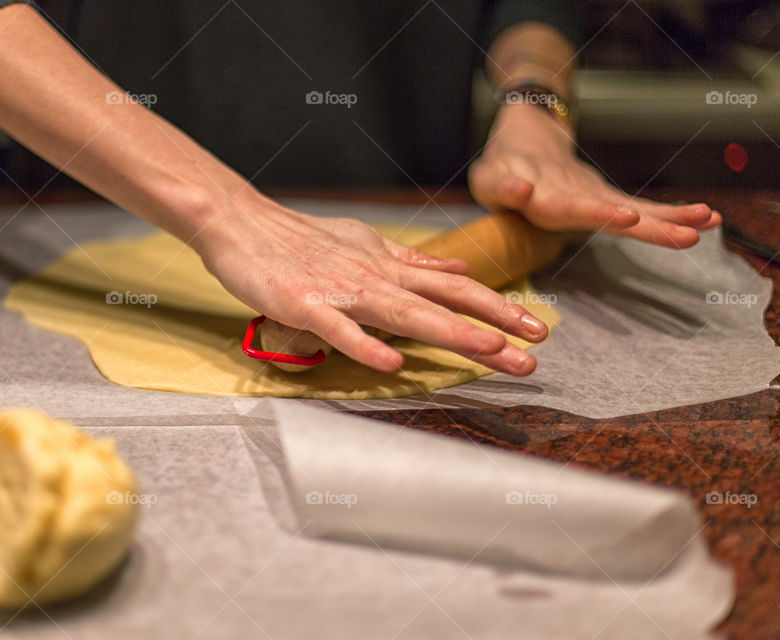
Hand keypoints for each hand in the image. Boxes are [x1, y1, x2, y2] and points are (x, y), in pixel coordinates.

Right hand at [192, 190, 548, 374]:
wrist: (243, 224)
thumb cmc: (301, 239)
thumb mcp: (366, 243)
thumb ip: (411, 261)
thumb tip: (457, 266)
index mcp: (389, 265)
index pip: (454, 286)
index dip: (497, 306)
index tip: (536, 326)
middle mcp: (374, 277)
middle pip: (441, 304)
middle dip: (491, 327)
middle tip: (534, 351)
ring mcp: (340, 291)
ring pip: (401, 313)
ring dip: (446, 331)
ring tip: (487, 350)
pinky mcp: (305, 305)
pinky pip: (339, 330)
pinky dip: (366, 345)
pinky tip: (392, 364)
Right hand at [468, 103, 720, 247]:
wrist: (516, 153)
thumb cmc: (500, 167)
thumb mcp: (489, 175)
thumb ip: (502, 185)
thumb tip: (522, 192)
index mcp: (544, 206)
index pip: (571, 211)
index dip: (598, 213)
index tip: (627, 217)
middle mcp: (574, 212)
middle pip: (613, 221)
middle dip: (650, 229)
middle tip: (686, 237)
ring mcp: (594, 206)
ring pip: (633, 217)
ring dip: (669, 223)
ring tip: (705, 223)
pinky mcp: (605, 199)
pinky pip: (642, 208)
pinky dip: (672, 212)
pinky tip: (705, 216)